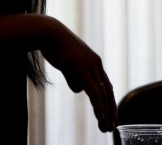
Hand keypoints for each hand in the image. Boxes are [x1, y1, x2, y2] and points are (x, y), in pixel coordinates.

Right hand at [39, 18, 115, 132]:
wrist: (49, 34)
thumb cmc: (56, 48)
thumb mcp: (68, 65)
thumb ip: (75, 77)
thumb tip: (79, 90)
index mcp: (95, 62)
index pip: (107, 85)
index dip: (109, 101)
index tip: (111, 115)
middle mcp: (97, 65)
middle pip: (109, 91)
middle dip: (111, 110)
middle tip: (111, 126)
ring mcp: (91, 67)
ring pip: (103, 94)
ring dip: (105, 113)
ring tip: (105, 128)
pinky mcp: (84, 71)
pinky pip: (95, 93)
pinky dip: (99, 106)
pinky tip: (100, 117)